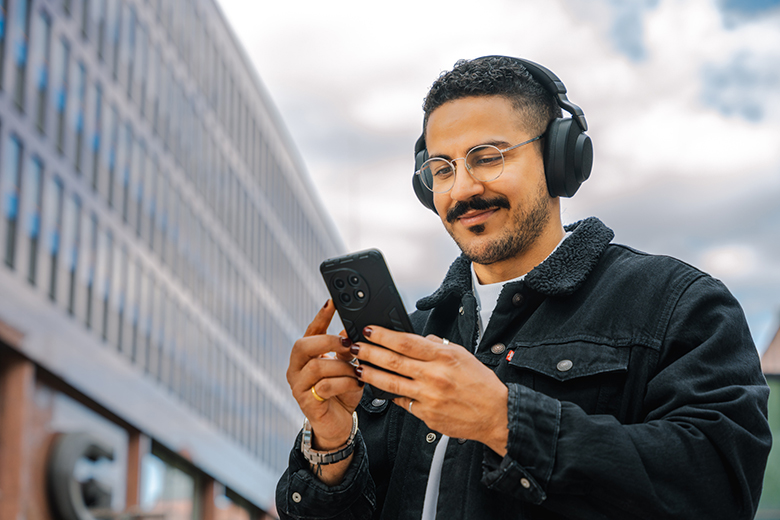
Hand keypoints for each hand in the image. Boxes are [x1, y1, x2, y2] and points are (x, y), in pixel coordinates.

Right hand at [287, 300, 363, 451]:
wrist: (338, 425)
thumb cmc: (342, 393)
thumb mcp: (348, 368)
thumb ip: (347, 351)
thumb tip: (351, 331)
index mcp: (306, 356)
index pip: (311, 331)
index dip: (321, 316)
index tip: (332, 301)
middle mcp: (296, 368)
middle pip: (303, 345)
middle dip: (328, 341)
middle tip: (349, 344)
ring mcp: (298, 386)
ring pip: (317, 366)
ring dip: (343, 366)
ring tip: (358, 371)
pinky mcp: (306, 402)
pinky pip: (324, 387)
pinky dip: (344, 383)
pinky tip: (357, 384)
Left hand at [353, 326, 508, 455]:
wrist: (496, 414)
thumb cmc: (482, 384)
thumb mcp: (463, 355)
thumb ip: (438, 346)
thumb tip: (419, 339)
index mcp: (443, 357)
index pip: (406, 342)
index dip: (384, 335)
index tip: (369, 330)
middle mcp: (434, 376)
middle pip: (393, 362)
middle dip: (370, 353)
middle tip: (355, 347)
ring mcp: (429, 397)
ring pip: (391, 384)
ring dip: (371, 375)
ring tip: (359, 368)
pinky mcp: (426, 415)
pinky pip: (403, 402)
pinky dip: (390, 395)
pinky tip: (380, 389)